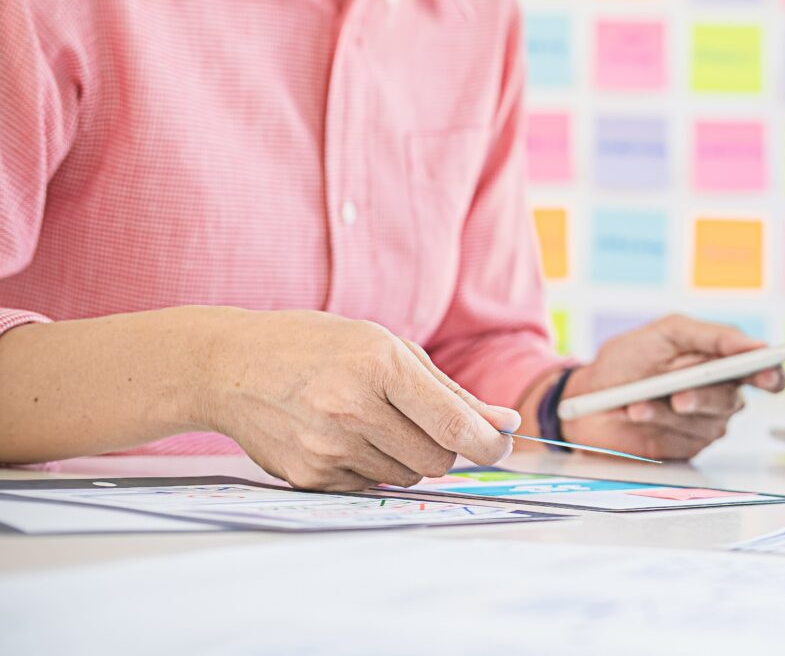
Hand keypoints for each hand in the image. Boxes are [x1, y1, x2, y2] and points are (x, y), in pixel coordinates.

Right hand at [200, 309, 519, 490]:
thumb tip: (505, 423)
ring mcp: (328, 447)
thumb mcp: (387, 348)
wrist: (230, 366)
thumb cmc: (318, 347)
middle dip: (446, 447)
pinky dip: (372, 466)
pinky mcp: (309, 476)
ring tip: (373, 421)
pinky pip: (371, 485)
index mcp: (380, 366)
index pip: (454, 425)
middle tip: (422, 422)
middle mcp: (353, 409)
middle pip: (438, 459)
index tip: (501, 445)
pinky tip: (343, 436)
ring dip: (407, 456)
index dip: (489, 443)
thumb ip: (450, 391)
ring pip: (407, 475)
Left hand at [559, 315, 784, 460]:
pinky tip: (637, 413)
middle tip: (680, 396)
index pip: (763, 370)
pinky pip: (685, 439)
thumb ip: (711, 335)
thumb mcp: (667, 332)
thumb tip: (748, 343)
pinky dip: (658, 425)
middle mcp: (719, 394)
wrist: (587, 397)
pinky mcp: (687, 447)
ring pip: (707, 421)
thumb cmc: (626, 361)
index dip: (772, 373)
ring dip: (668, 411)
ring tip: (637, 402)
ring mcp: (704, 423)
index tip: (769, 374)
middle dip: (704, 396)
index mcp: (721, 362)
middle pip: (733, 398)